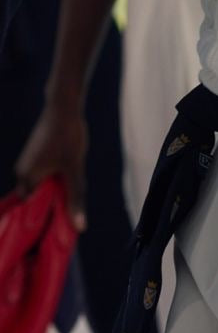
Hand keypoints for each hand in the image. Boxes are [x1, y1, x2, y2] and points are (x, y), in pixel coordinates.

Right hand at [15, 100, 88, 230]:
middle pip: (33, 196)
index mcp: (27, 178)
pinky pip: (39, 170)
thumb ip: (76, 198)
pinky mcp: (34, 150)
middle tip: (65, 206)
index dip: (42, 216)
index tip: (55, 221)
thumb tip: (80, 227)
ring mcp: (26, 159)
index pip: (29, 208)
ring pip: (37, 182)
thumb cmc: (69, 137)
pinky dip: (49, 175)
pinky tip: (64, 172)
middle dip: (47, 201)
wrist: (63, 105)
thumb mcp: (75, 169)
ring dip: (50, 186)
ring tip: (67, 188)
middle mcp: (22, 170)